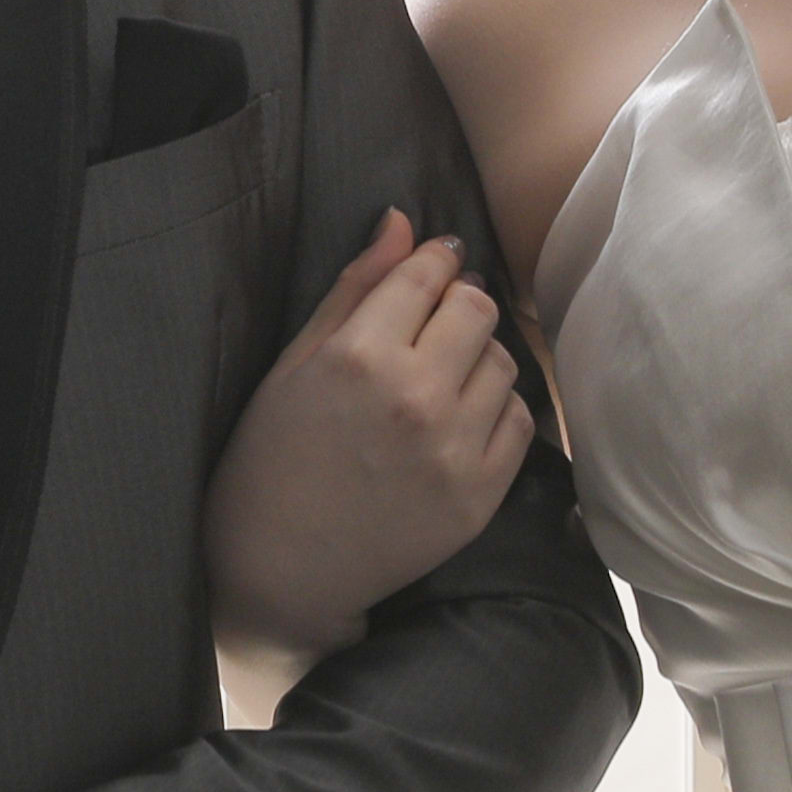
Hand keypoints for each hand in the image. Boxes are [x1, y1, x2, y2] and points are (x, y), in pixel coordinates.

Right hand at [204, 211, 533, 664]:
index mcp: (359, 356)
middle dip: (458, 304)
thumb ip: (354, 290)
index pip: (427, 274)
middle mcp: (415, 397)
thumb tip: (403, 222)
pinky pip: (519, 421)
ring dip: (478, 356)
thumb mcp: (294, 364)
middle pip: (477, 308)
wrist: (283, 568)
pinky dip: (496, 409)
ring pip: (504, 361)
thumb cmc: (272, 459)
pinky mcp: (480, 495)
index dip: (433, 260)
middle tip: (434, 324)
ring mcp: (454, 449)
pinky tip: (458, 420)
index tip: (433, 264)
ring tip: (441, 378)